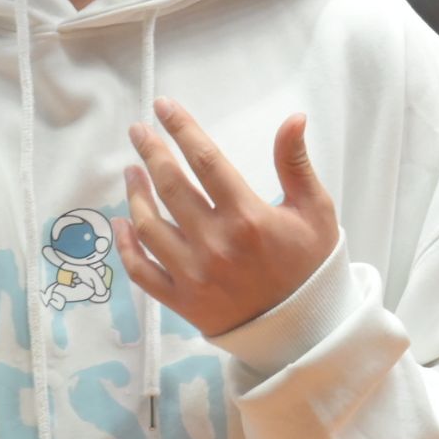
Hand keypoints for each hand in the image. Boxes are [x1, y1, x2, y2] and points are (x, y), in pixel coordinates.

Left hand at [116, 97, 339, 336]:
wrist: (303, 331)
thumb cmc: (310, 266)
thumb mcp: (315, 212)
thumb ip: (296, 164)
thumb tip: (294, 118)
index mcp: (247, 217)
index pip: (205, 160)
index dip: (182, 128)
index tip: (164, 106)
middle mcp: (215, 244)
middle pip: (170, 186)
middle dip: (151, 151)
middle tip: (138, 130)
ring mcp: (194, 274)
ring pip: (149, 226)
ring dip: (135, 193)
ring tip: (132, 171)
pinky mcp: (181, 301)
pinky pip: (142, 271)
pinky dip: (125, 246)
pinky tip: (122, 222)